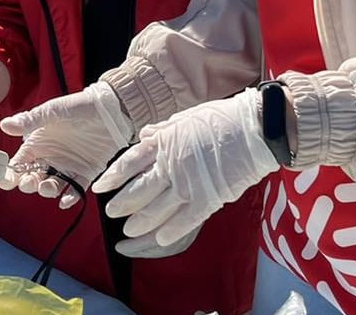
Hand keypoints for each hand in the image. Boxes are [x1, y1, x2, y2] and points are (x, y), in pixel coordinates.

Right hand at [0, 81, 132, 207]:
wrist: (112, 110)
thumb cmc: (80, 106)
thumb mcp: (53, 111)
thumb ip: (30, 121)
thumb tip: (5, 125)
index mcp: (39, 142)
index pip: (20, 162)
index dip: (12, 173)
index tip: (7, 181)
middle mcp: (51, 157)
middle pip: (33, 178)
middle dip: (28, 184)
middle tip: (30, 183)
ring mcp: (68, 166)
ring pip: (52, 185)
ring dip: (47, 190)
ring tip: (48, 187)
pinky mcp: (86, 172)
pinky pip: (75, 189)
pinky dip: (70, 197)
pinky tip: (65, 200)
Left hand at [92, 88, 278, 256]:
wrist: (255, 128)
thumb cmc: (222, 119)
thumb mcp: (186, 117)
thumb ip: (163, 130)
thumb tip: (143, 136)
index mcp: (164, 142)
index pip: (129, 162)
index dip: (112, 176)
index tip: (99, 187)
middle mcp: (171, 165)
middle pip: (137, 191)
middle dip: (121, 204)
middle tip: (111, 213)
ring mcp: (188, 184)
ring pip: (155, 211)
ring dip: (139, 222)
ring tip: (129, 230)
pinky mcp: (208, 199)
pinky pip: (183, 222)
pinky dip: (169, 232)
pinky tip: (160, 238)